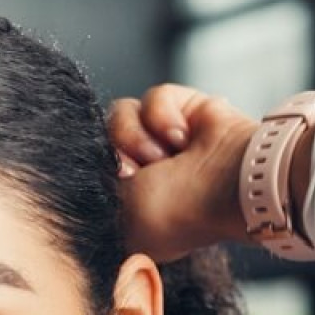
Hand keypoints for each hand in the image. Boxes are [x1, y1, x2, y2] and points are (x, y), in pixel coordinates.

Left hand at [107, 84, 314, 264]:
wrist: (231, 185)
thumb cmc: (178, 211)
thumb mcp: (121, 216)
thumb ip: (95, 192)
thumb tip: (83, 173)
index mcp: (133, 207)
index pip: (91, 173)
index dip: (93, 174)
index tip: (113, 186)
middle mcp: (147, 174)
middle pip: (99, 139)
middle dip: (116, 154)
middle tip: (136, 172)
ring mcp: (164, 142)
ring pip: (121, 114)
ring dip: (138, 137)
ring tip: (164, 155)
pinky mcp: (184, 111)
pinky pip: (153, 97)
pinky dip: (163, 116)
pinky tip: (183, 137)